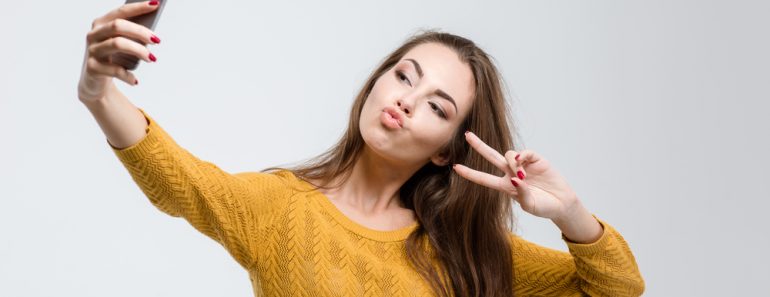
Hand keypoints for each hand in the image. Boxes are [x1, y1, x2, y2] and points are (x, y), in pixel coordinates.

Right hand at [78, 0, 160, 102]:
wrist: (94, 81)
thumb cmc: (112, 58)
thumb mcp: (122, 43)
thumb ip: (133, 35)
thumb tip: (154, 34)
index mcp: (101, 23)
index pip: (121, 12)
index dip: (138, 7)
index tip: (155, 5)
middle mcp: (94, 34)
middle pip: (118, 26)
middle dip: (140, 31)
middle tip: (157, 40)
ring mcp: (92, 50)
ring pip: (117, 44)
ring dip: (139, 51)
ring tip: (152, 58)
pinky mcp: (92, 68)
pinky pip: (114, 69)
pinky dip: (128, 75)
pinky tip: (135, 80)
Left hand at [452, 131, 579, 220]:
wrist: (562, 203)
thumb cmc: (544, 207)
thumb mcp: (530, 205)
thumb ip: (521, 194)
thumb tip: (516, 178)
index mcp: (505, 186)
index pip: (484, 178)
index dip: (470, 173)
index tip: (455, 168)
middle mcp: (511, 173)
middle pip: (491, 157)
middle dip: (479, 146)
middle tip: (468, 135)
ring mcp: (523, 165)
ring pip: (509, 154)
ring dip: (512, 161)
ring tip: (521, 175)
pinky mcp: (536, 160)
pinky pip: (526, 152)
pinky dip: (524, 155)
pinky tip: (525, 162)